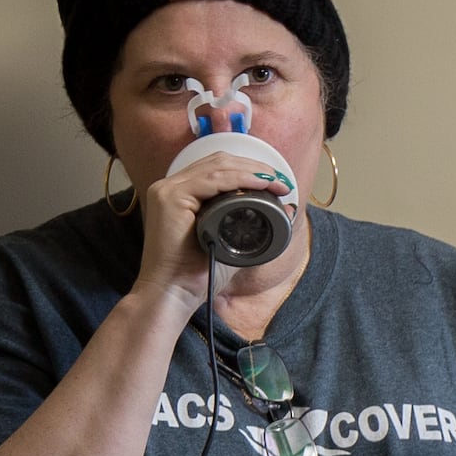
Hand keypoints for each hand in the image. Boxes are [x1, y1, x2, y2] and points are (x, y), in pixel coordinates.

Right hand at [130, 148, 296, 310]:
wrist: (174, 294)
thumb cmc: (198, 273)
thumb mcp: (232, 242)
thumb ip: (254, 225)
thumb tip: (287, 209)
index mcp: (180, 193)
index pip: (217, 168)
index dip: (249, 169)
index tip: (277, 180)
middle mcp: (171, 187)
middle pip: (218, 161)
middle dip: (255, 167)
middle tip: (281, 179)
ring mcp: (167, 190)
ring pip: (217, 167)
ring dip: (252, 171)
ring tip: (276, 181)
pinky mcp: (169, 198)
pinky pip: (211, 179)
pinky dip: (240, 179)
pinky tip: (260, 184)